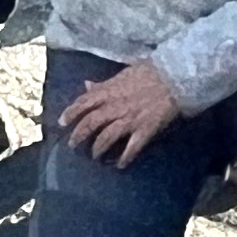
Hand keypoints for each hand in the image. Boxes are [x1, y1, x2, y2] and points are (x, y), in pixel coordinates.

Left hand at [56, 60, 185, 167]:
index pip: (83, 102)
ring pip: (107, 137)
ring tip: (94, 156)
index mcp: (109, 90)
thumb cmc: (150, 71)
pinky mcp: (144, 130)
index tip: (61, 122)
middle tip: (72, 145)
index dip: (71, 113)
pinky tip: (120, 165)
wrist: (174, 77)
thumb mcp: (123, 73)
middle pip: (91, 123)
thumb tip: (87, 85)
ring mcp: (129, 119)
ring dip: (98, 148)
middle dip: (79, 135)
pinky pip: (131, 148)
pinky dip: (125, 158)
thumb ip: (104, 83)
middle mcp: (115, 106)